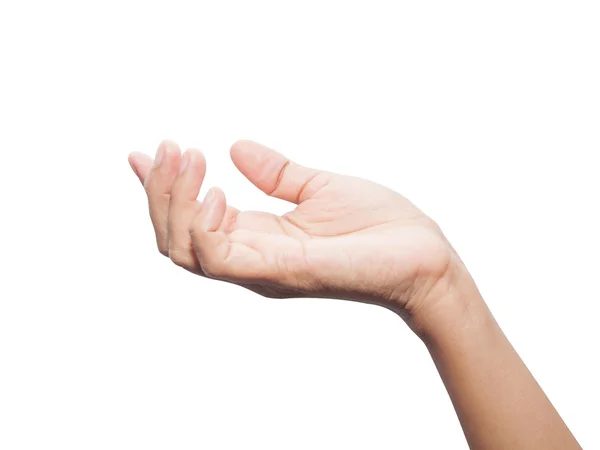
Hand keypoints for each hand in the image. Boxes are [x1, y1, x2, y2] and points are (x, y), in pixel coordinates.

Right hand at [128, 140, 458, 317]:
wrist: (422, 254)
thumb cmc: (379, 226)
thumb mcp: (318, 188)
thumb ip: (276, 173)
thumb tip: (236, 147)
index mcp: (257, 239)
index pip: (192, 221)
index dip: (161, 190)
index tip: (141, 155)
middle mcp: (250, 259)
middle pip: (174, 239)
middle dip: (160, 192)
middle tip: (171, 147)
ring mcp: (260, 270)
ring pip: (184, 249)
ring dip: (174, 201)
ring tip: (189, 157)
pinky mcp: (278, 273)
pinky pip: (218, 258)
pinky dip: (203, 226)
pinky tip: (217, 191)